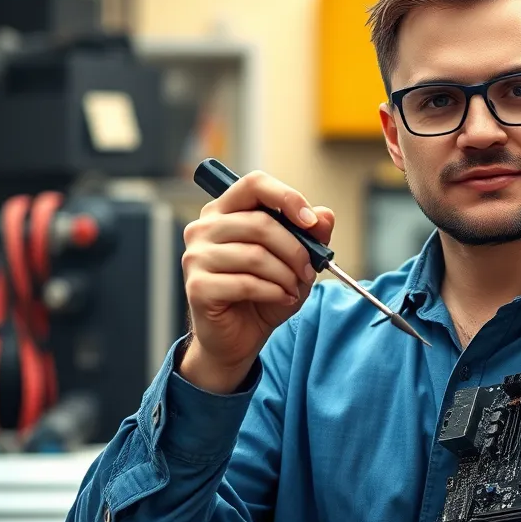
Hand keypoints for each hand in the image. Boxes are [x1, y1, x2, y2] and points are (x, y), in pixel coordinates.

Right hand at [179, 171, 333, 392]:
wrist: (239, 337)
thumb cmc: (263, 293)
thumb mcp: (295, 261)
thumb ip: (311, 236)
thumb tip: (324, 216)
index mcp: (225, 211)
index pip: (254, 184)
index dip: (287, 198)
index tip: (311, 222)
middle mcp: (204, 228)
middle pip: (260, 223)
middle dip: (296, 249)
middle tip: (310, 270)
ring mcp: (196, 257)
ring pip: (255, 255)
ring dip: (286, 275)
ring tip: (294, 288)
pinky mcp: (198, 286)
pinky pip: (246, 283)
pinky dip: (274, 292)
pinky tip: (282, 299)